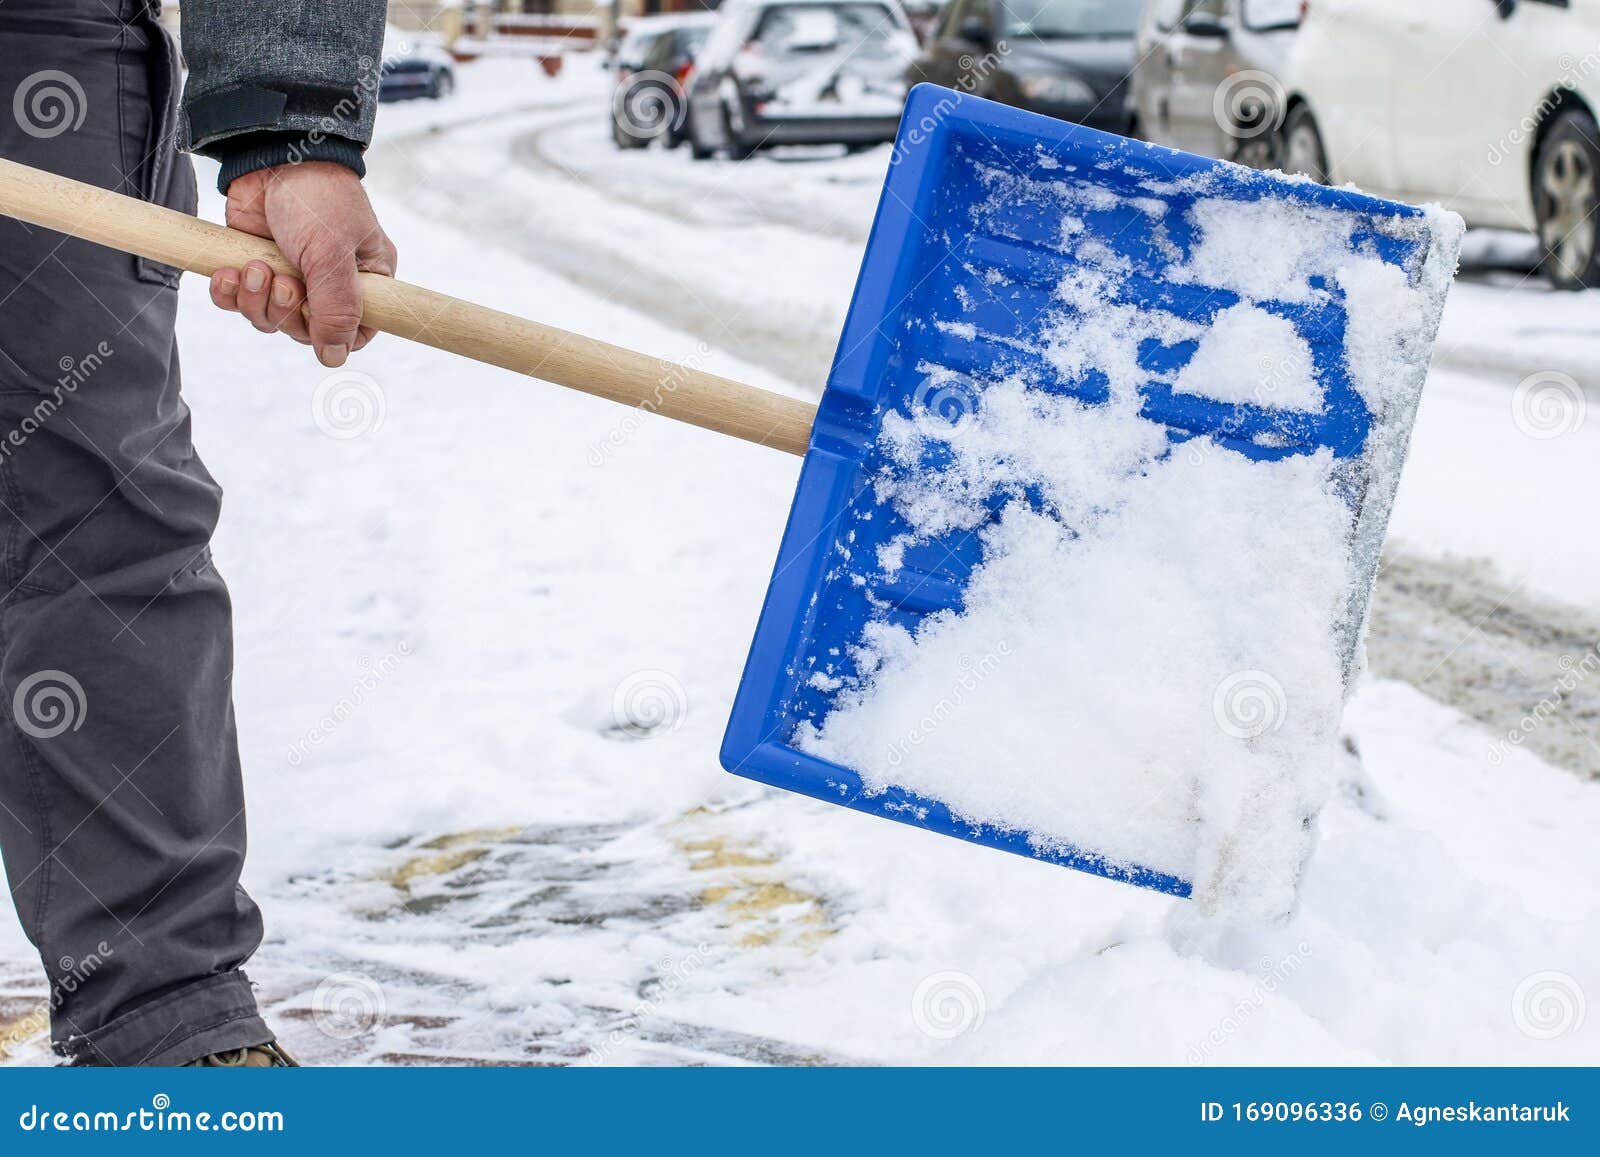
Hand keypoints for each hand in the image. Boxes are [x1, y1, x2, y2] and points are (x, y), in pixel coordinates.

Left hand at [209, 161, 397, 367]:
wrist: (269, 154)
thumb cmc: (316, 197)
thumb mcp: (332, 254)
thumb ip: (336, 308)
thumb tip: (335, 357)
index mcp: (364, 279)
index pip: (356, 331)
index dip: (331, 335)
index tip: (312, 319)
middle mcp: (328, 282)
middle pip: (304, 330)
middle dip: (285, 313)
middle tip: (282, 282)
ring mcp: (290, 274)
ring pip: (269, 319)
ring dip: (255, 301)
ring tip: (253, 268)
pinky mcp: (254, 264)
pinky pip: (239, 301)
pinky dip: (229, 294)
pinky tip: (228, 273)